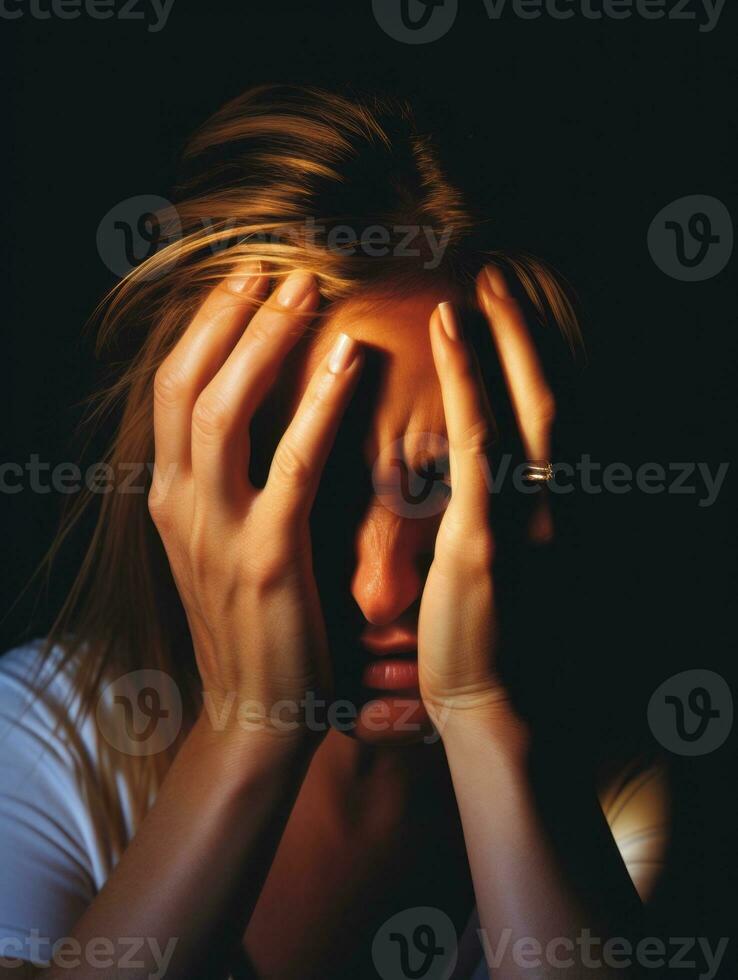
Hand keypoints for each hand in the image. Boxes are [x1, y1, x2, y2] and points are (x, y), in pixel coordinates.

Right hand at [148, 267, 361, 747]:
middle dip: (225, 317)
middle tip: (272, 266)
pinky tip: (348, 358)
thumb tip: (265, 419)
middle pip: (184, 382)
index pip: (171, 390)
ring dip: (263, 339)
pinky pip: (291, 461)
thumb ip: (230, 485)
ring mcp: (215, 530)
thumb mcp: (223, 547)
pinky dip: (318, 403)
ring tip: (305, 288)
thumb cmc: (253, 626)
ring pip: (222, 407)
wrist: (255, 716)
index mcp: (168, 497)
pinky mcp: (266, 557)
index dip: (203, 329)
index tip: (242, 284)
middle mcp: (177, 504)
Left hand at [418, 265, 555, 733]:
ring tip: (475, 288)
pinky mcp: (484, 537)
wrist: (490, 707)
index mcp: (552, 511)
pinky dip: (466, 378)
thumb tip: (458, 479)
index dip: (533, 363)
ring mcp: (525, 519)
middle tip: (497, 277)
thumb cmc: (483, 640)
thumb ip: (485, 515)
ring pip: (524, 408)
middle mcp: (554, 506)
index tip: (507, 319)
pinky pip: (476, 441)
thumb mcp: (495, 566)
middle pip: (549, 397)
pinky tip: (445, 334)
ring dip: (503, 341)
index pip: (549, 420)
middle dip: (526, 334)